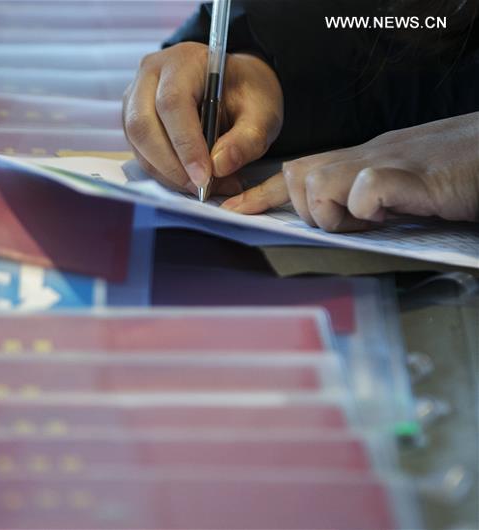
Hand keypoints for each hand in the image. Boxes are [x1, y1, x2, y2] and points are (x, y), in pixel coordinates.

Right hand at [122, 42, 283, 194]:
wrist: (234, 85)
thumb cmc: (247, 94)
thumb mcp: (263, 113)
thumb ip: (247, 139)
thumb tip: (219, 167)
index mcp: (184, 60)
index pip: (172, 103)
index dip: (185, 144)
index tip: (204, 178)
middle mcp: (151, 74)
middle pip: (143, 124)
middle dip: (170, 164)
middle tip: (200, 188)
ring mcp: (135, 96)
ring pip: (137, 142)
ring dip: (165, 172)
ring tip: (200, 186)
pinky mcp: (132, 119)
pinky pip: (139, 151)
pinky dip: (162, 172)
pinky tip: (187, 178)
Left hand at [221, 112, 478, 230]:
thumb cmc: (456, 170)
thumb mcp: (400, 185)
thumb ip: (367, 198)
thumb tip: (343, 216)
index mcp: (361, 160)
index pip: (298, 170)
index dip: (261, 193)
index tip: (234, 210)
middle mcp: (365, 156)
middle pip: (296, 176)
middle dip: (306, 209)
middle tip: (349, 221)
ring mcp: (385, 163)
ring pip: (317, 183)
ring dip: (335, 212)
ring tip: (373, 219)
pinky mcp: (410, 176)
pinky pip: (364, 191)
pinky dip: (369, 209)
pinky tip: (394, 211)